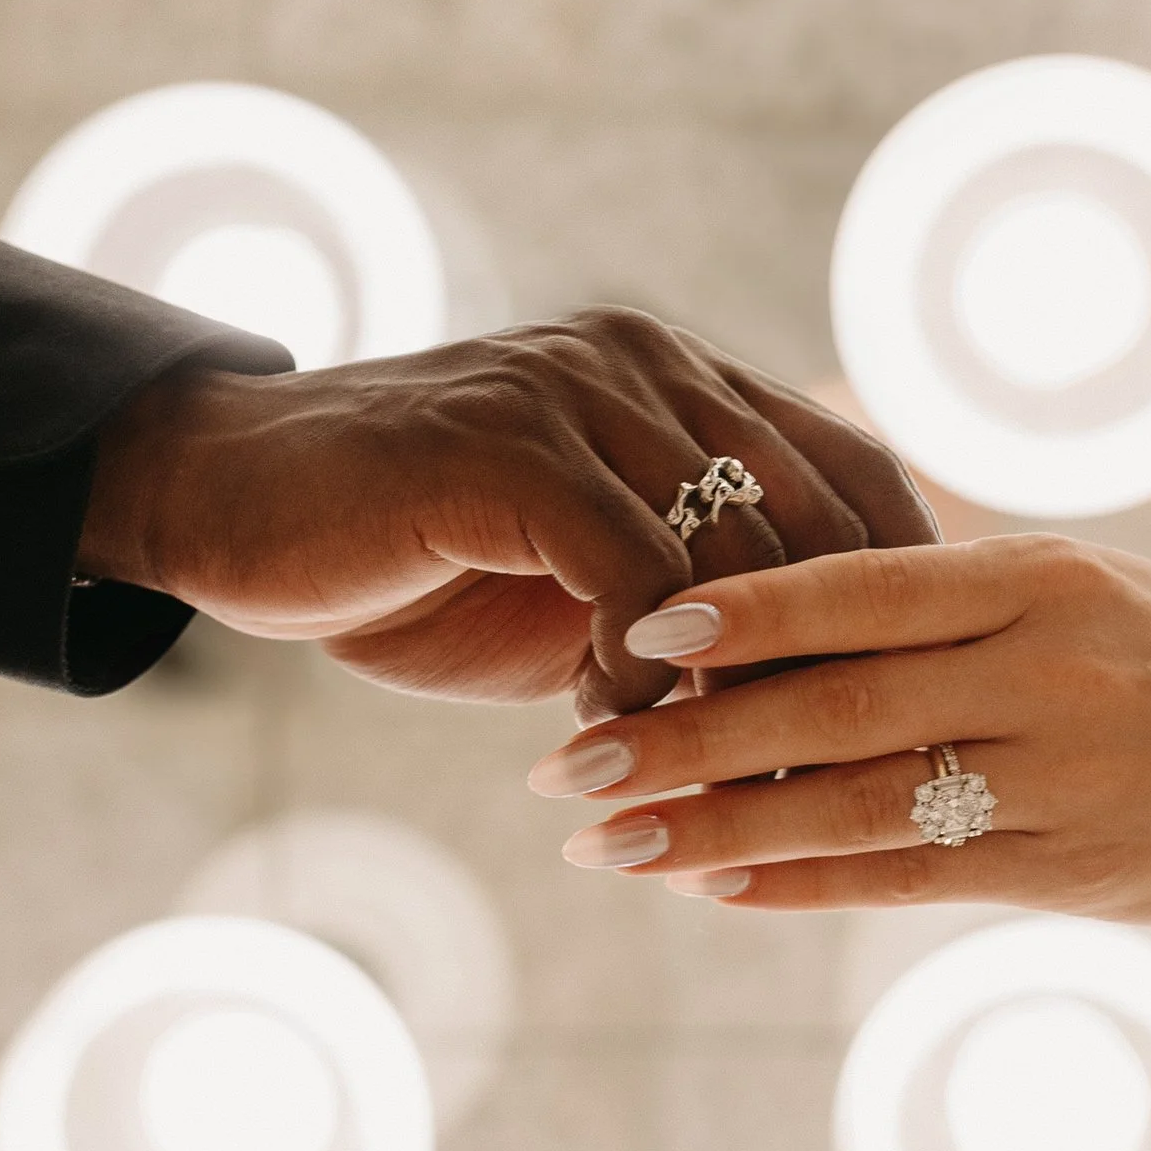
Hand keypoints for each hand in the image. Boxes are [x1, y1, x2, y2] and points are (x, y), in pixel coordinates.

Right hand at [79, 311, 941, 712]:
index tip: (914, 713)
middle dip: (830, 666)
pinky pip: (631, 571)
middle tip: (819, 789)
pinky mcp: (509, 445)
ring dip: (735, 689)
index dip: (906, 595)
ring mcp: (578, 390)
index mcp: (686, 377)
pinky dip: (638, 669)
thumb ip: (691, 598)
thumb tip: (818, 701)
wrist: (236, 508)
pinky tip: (603, 732)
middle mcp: (649, 361)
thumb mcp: (582, 578)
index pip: (862, 473)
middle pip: (818, 520)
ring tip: (715, 786)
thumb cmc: (415, 560)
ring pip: (735, 555)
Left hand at [525, 536, 1150, 914]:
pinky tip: (713, 890)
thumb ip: (941, 581)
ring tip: (609, 843)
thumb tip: (763, 562)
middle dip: (683, 740)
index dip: (734, 612)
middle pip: (831, 708)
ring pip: (854, 807)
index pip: (858, 588)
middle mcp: (1050, 675)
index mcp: (1041, 579)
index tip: (625, 632)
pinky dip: (802, 886)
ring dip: (715, 831)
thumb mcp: (1080, 582)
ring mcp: (1063, 781)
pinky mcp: (1073, 876)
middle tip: (566, 764)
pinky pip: (909, 883)